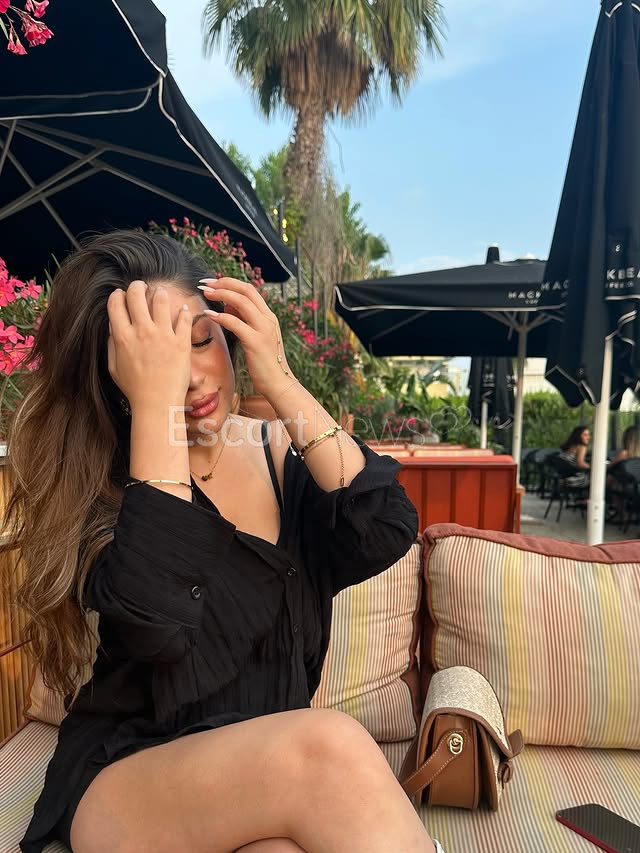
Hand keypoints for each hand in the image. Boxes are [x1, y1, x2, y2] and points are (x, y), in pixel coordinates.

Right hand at [107, 280, 191, 410]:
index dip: (118, 295)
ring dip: (159, 293)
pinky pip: (184, 317)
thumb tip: (113, 325)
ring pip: (160, 298)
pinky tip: (182, 310)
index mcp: (122, 336)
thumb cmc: (135, 388)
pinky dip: (183, 311)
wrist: (157, 404)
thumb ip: (111, 344)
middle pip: (136, 293)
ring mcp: (163, 335)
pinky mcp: (181, 341)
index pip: (115, 302)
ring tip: (161, 296)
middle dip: (137, 286)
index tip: (122, 296)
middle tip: (142, 288)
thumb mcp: (113, 367)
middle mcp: (142, 331)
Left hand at [197, 277, 294, 398]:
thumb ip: (244, 320)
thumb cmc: (265, 363)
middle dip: (223, 283)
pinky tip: (208, 315)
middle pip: (246, 290)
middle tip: (205, 283)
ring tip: (205, 293)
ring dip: (220, 294)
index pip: (249, 290)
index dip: (230, 282)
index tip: (213, 282)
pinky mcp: (255, 342)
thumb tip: (227, 305)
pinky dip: (220, 316)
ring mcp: (263, 329)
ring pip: (241, 302)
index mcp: (269, 316)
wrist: (279, 384)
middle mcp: (268, 319)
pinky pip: (235, 323)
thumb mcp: (255, 337)